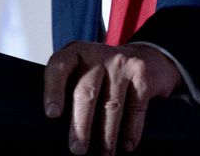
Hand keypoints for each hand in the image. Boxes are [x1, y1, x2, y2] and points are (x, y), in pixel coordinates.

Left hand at [44, 41, 181, 153]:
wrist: (146, 56)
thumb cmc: (103, 73)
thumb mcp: (83, 69)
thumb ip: (69, 88)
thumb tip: (56, 130)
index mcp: (76, 53)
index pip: (59, 67)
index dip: (54, 91)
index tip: (52, 115)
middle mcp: (98, 54)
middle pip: (87, 91)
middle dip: (81, 124)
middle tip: (77, 149)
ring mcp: (122, 63)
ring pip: (112, 104)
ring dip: (107, 135)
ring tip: (104, 154)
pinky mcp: (142, 75)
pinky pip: (135, 107)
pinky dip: (131, 130)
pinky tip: (127, 145)